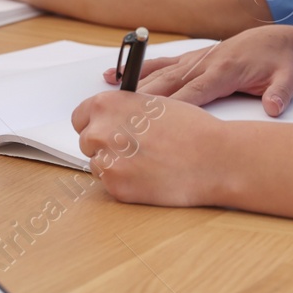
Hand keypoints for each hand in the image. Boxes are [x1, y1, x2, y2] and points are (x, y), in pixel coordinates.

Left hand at [70, 91, 227, 206]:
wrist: (213, 157)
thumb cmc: (191, 128)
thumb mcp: (152, 104)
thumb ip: (123, 111)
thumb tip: (110, 119)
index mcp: (107, 105)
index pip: (79, 118)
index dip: (94, 124)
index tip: (105, 131)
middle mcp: (100, 131)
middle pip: (86, 143)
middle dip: (105, 146)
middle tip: (134, 150)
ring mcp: (106, 162)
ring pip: (98, 166)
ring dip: (116, 166)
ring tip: (147, 163)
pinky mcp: (117, 188)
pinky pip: (111, 186)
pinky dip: (127, 184)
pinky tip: (150, 177)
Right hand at [101, 25, 292, 116]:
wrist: (279, 39)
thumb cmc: (281, 62)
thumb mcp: (289, 77)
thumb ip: (281, 92)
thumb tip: (273, 107)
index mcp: (224, 70)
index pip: (195, 92)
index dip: (175, 107)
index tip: (155, 122)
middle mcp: (203, 62)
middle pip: (168, 84)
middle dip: (144, 101)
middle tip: (118, 118)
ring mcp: (194, 59)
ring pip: (159, 74)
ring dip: (134, 86)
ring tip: (106, 99)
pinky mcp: (190, 58)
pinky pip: (159, 64)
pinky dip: (136, 70)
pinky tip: (112, 77)